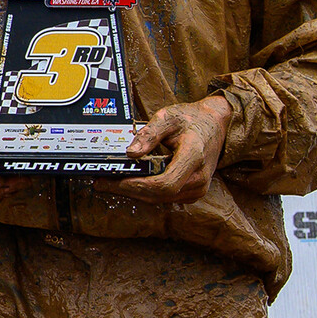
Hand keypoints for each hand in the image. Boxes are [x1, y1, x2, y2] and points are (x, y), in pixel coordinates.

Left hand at [99, 94, 230, 205]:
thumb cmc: (191, 119)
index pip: (164, 184)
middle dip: (128, 191)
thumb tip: (131, 153)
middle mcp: (199, 177)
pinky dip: (146, 193)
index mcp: (194, 156)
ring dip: (135, 193)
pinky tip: (130, 184)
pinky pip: (166, 198)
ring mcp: (198, 187)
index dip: (136, 186)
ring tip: (111, 183)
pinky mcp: (193, 192)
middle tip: (102, 184)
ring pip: (161, 199)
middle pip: (159, 195)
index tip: (113, 180)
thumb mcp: (167, 117)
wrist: (214, 124)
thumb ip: (148, 134)